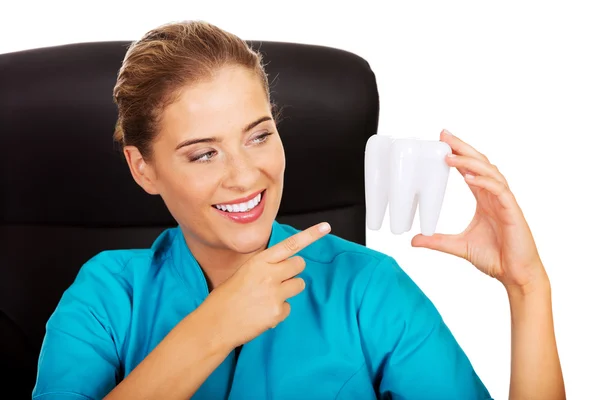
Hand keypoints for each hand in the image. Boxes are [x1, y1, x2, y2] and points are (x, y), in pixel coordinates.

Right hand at [202, 222, 330, 349]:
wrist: (215, 324)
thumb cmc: (226, 297)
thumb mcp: (244, 272)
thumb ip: (265, 267)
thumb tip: (284, 267)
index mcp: (259, 261)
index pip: (290, 245)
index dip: (310, 235)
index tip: (326, 227)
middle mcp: (270, 274)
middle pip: (299, 264)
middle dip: (293, 271)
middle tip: (278, 279)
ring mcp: (275, 293)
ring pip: (299, 285)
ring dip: (288, 290)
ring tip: (267, 298)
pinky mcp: (278, 312)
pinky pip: (289, 307)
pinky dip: (279, 311)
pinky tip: (262, 313)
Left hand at [411, 129, 546, 293]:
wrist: (515, 275)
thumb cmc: (495, 258)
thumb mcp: (457, 246)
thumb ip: (436, 241)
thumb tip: (412, 241)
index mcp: (484, 199)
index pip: (470, 169)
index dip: (458, 154)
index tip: (441, 142)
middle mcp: (494, 196)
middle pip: (480, 163)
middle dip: (462, 147)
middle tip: (444, 135)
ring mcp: (505, 202)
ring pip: (490, 172)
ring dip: (470, 162)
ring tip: (450, 155)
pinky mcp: (512, 212)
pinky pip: (499, 191)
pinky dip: (485, 181)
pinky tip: (470, 177)